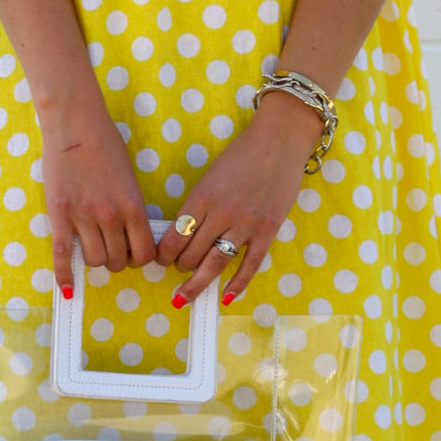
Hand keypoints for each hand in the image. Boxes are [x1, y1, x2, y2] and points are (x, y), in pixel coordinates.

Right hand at [40, 90, 157, 293]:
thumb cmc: (105, 144)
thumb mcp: (129, 177)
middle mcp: (110, 216)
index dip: (139, 259)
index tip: (133, 252)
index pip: (143, 253)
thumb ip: (131, 207)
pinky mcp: (59, 214)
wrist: (75, 125)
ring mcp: (83, 216)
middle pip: (117, 260)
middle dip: (117, 259)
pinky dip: (64, 274)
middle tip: (112, 248)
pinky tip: (66, 289)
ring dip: (95, 260)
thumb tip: (131, 235)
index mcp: (133, 206)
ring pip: (94, 260)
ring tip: (93, 248)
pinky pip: (62, 253)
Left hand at [155, 91, 324, 307]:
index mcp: (201, 198)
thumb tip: (183, 233)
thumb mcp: (210, 176)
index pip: (174, 236)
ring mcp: (246, 224)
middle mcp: (221, 214)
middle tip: (177, 269)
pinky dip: (237, 284)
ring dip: (197, 283)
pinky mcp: (267, 231)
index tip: (160, 259)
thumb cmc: (242, 155)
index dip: (163, 254)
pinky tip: (225, 298)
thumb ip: (198, 205)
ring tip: (183, 296)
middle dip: (180, 266)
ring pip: (215, 263)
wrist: (279, 142)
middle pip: (191, 253)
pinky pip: (250, 264)